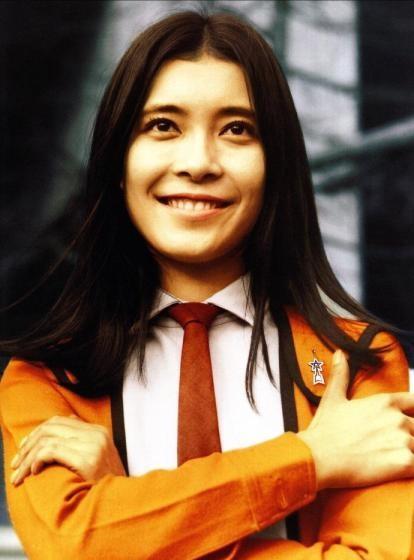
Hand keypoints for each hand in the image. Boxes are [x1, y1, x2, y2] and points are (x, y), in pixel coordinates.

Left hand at [10, 415, 125, 485]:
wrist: (123, 501)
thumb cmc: (108, 482)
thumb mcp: (100, 455)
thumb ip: (84, 437)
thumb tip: (68, 419)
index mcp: (98, 430)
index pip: (60, 420)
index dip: (37, 432)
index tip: (24, 448)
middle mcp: (96, 434)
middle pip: (51, 427)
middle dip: (28, 444)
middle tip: (16, 463)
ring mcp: (92, 445)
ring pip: (47, 439)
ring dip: (27, 457)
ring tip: (20, 473)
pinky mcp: (86, 459)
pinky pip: (51, 451)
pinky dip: (36, 460)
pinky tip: (34, 472)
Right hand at [298, 350, 413, 490]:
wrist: (318, 457)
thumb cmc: (325, 431)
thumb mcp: (332, 398)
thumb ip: (340, 375)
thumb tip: (339, 354)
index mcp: (384, 402)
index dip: (413, 411)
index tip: (408, 418)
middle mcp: (397, 418)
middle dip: (410, 436)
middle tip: (390, 444)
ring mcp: (403, 440)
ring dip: (410, 452)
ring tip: (391, 457)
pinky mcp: (404, 462)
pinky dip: (410, 468)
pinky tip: (398, 469)